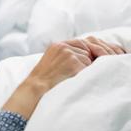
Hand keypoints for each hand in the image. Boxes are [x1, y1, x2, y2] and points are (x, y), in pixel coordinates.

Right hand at [1, 38, 124, 118]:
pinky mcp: (73, 62)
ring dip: (87, 69)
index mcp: (57, 45)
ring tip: (76, 78)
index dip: (88, 51)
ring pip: (89, 59)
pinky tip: (78, 80)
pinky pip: (88, 67)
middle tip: (85, 69)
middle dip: (89, 59)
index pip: (81, 42)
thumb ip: (65, 55)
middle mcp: (63, 46)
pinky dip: (86, 75)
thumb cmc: (45, 80)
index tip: (94, 58)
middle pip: (87, 49)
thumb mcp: (52, 62)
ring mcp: (68, 53)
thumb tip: (86, 57)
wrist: (36, 88)